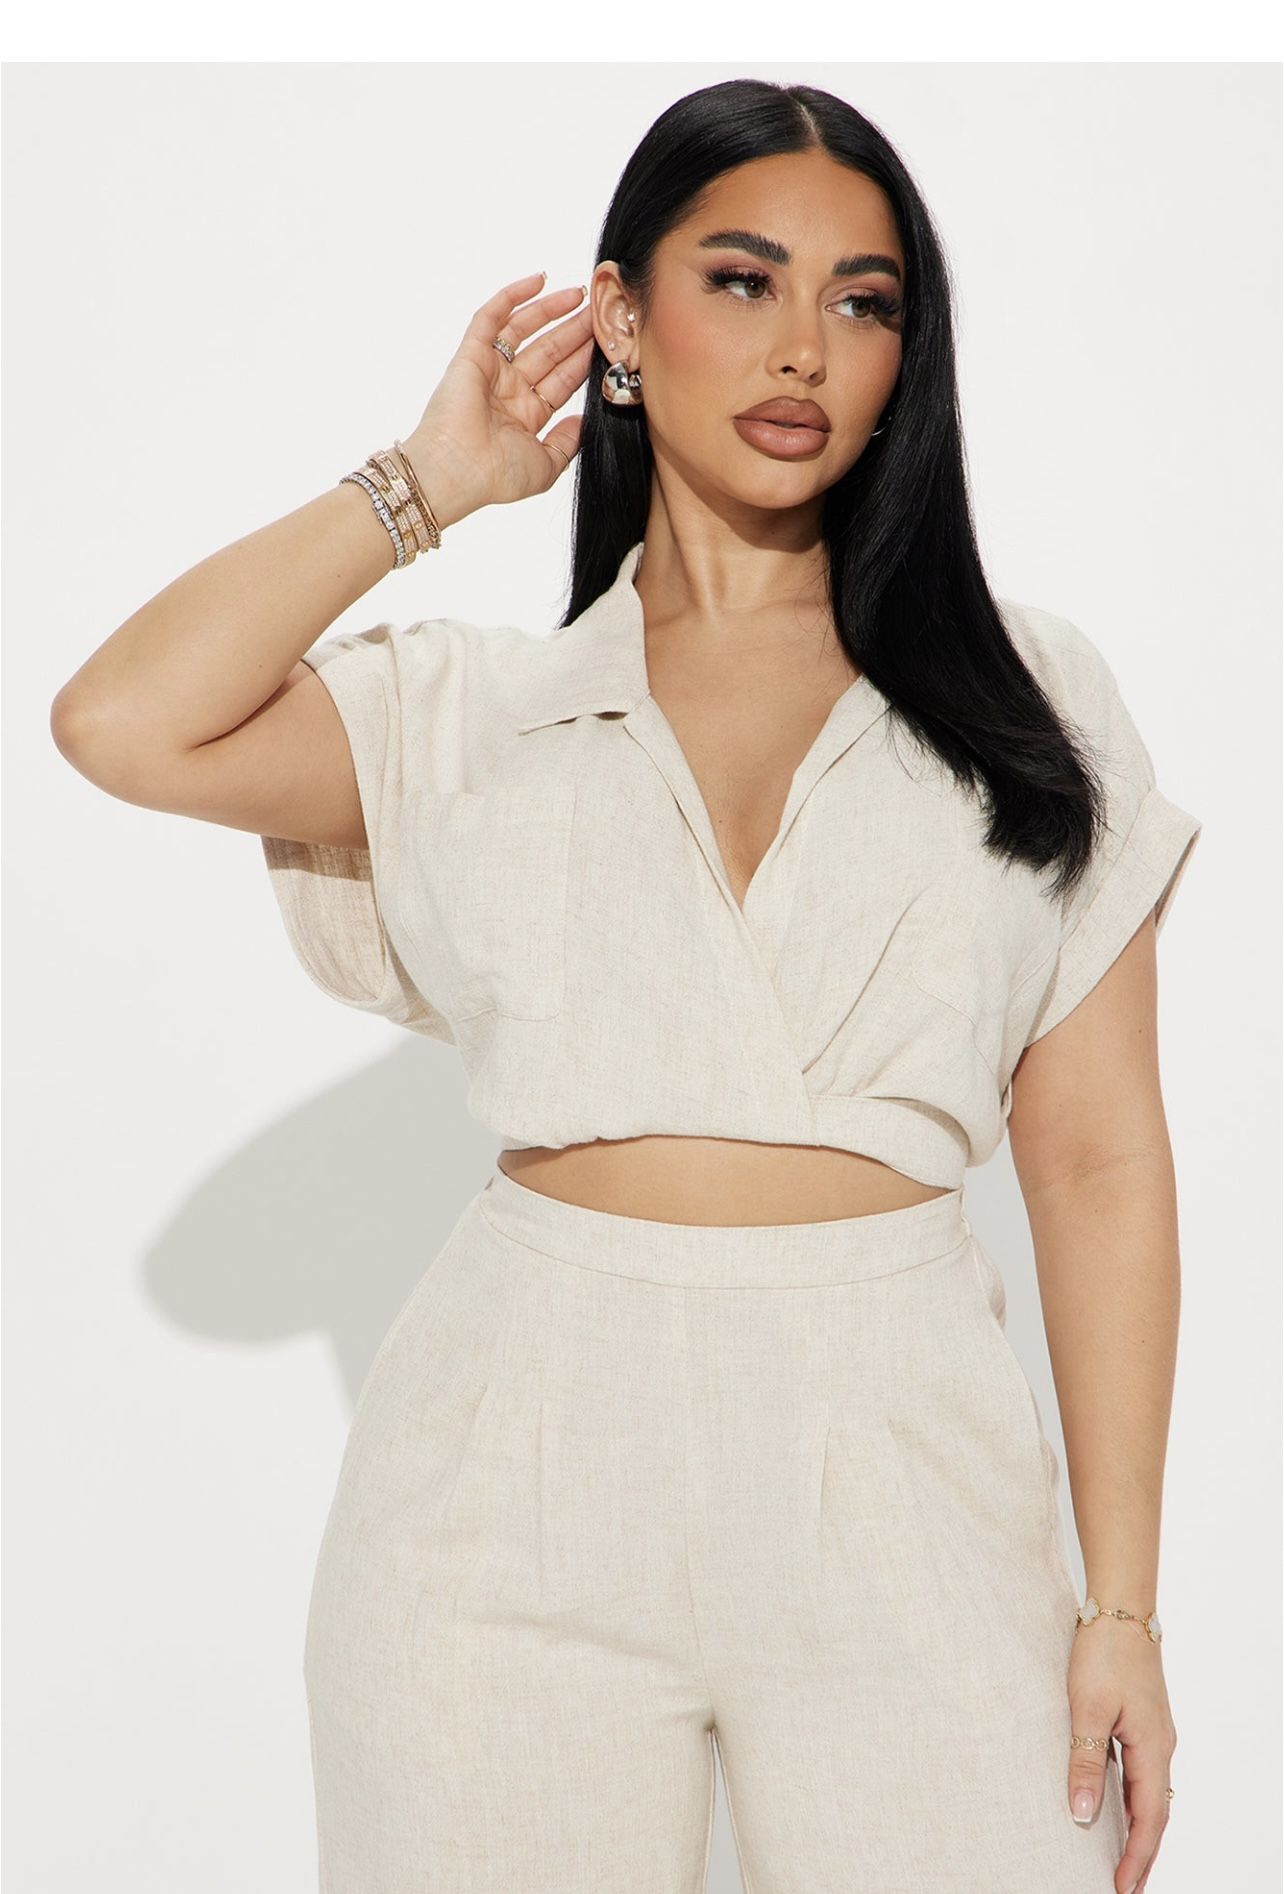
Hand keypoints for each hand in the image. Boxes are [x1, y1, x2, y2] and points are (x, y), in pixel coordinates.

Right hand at [400, 270, 594, 525]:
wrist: (458, 470)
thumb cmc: (496, 475)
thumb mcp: (546, 466)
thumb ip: (567, 443)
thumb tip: (583, 420)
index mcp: (525, 415)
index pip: (561, 379)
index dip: (583, 359)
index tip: (608, 342)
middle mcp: (508, 390)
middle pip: (548, 351)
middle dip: (575, 330)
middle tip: (601, 309)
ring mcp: (489, 370)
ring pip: (525, 330)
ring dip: (551, 310)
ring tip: (581, 294)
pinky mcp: (471, 354)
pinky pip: (491, 317)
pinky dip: (513, 296)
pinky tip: (539, 280)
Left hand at [1067, 1615, 1176, 1892]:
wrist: (1120, 1607)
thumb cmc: (1104, 1653)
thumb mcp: (1087, 1708)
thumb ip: (1085, 1762)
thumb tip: (1082, 1815)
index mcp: (1153, 1749)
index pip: (1149, 1819)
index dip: (1136, 1857)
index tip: (1122, 1888)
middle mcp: (1161, 1746)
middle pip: (1155, 1813)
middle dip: (1142, 1852)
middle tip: (1124, 1886)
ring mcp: (1154, 1733)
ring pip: (1150, 1793)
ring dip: (1139, 1828)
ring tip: (1122, 1858)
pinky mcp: (1142, 1720)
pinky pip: (1142, 1773)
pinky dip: (1133, 1800)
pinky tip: (1117, 1805)